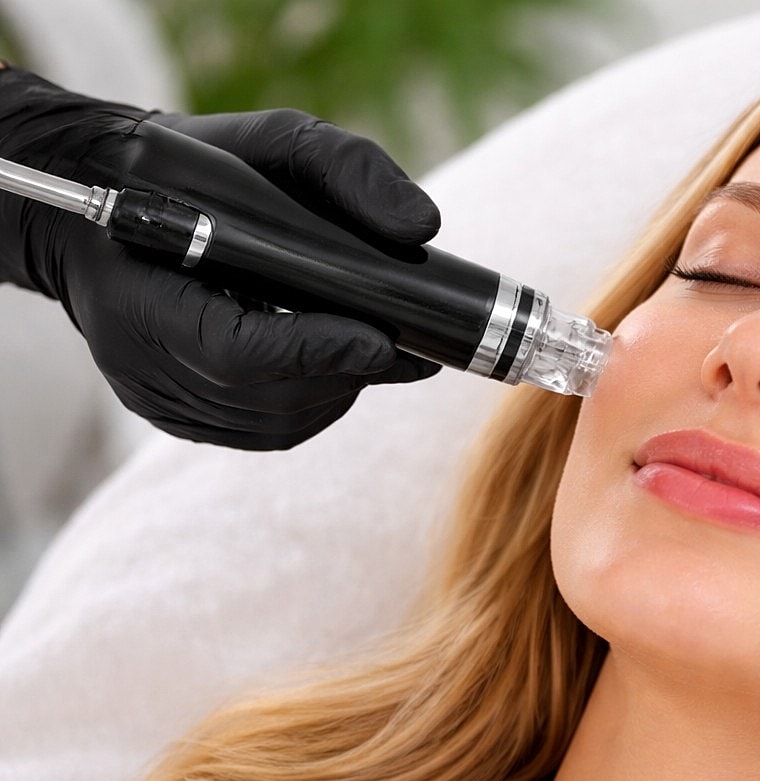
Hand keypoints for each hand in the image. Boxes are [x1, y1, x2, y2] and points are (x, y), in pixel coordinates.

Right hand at [0, 66, 443, 449]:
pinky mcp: (178, 416)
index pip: (234, 350)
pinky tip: (337, 366)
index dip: (315, 351)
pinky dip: (314, 402)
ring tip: (374, 349)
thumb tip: (421, 226)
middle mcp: (139, 358)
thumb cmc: (191, 168)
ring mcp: (157, 397)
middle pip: (268, 395)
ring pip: (275, 422)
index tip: (382, 339)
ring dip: (338, 388)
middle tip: (406, 343)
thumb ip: (347, 169)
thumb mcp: (270, 142)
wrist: (110, 202)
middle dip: (347, 370)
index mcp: (137, 288)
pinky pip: (262, 431)